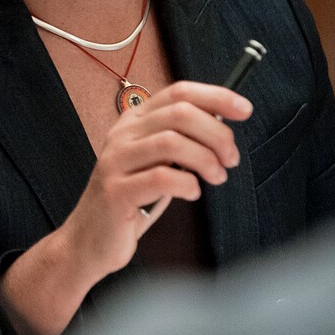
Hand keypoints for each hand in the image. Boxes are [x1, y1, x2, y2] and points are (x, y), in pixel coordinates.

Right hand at [65, 80, 251, 275]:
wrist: (90, 240)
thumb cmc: (133, 200)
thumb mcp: (158, 161)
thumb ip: (181, 140)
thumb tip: (224, 124)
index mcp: (135, 120)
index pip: (178, 93)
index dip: (215, 96)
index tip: (244, 109)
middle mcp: (123, 134)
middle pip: (180, 114)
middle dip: (217, 134)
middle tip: (231, 158)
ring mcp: (116, 161)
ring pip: (172, 142)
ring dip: (206, 159)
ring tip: (217, 176)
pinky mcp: (115, 191)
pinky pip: (161, 178)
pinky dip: (187, 184)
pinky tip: (192, 192)